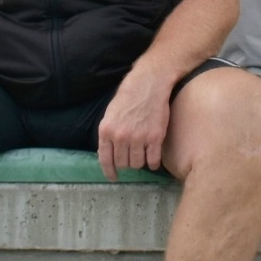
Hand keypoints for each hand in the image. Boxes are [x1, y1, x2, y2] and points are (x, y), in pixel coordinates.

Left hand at [97, 66, 171, 180]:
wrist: (149, 84)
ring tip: (142, 154)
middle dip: (126, 163)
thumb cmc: (128, 96)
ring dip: (139, 162)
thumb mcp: (110, 114)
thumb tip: (107, 153)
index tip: (114, 177)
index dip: (109, 171)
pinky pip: (153, 160)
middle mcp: (121, 137)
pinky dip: (153, 163)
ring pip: (137, 164)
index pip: (105, 159)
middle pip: (122, 163)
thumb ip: (108, 134)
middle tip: (131, 156)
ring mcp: (138, 138)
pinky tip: (153, 160)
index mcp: (106, 131)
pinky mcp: (155, 137)